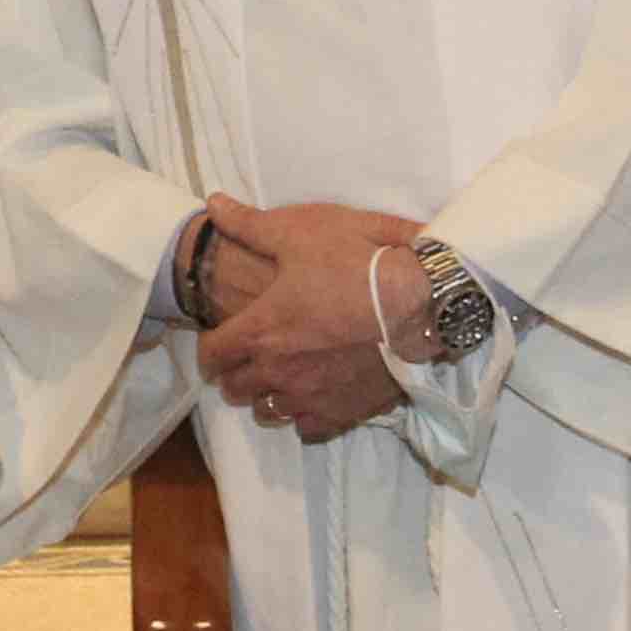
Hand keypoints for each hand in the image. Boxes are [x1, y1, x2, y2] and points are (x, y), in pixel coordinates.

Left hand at [195, 196, 420, 442]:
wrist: (421, 303)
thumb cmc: (358, 264)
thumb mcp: (301, 233)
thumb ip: (250, 224)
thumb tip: (213, 204)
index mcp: (262, 330)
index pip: (213, 354)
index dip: (208, 348)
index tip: (216, 341)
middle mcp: (278, 370)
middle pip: (236, 387)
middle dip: (234, 373)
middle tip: (246, 358)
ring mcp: (310, 395)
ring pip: (269, 411)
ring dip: (266, 394)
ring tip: (276, 378)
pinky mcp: (342, 412)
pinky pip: (307, 426)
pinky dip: (303, 413)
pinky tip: (312, 395)